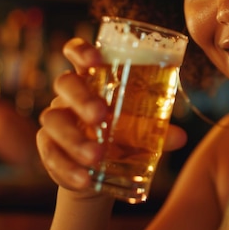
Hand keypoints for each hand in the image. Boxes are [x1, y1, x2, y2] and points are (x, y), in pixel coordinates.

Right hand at [36, 37, 186, 191]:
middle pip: (65, 83)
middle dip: (81, 97)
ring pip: (53, 120)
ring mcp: (56, 120)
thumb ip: (158, 131)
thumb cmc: (124, 137)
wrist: (103, 173)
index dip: (81, 50)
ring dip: (74, 139)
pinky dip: (67, 168)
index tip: (95, 59)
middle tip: (100, 115)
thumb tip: (180, 137)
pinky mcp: (48, 147)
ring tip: (96, 156)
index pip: (77, 52)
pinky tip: (84, 179)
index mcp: (93, 79)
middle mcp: (70, 95)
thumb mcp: (141, 131)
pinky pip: (49, 153)